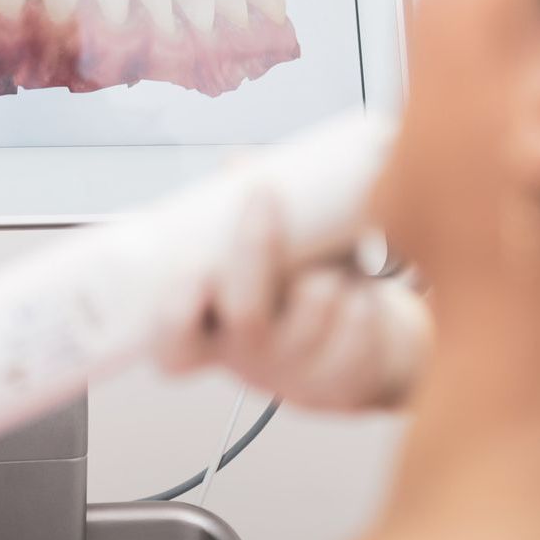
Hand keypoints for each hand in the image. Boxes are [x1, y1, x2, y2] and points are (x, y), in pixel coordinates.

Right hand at [153, 190, 427, 413]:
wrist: (360, 354)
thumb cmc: (294, 300)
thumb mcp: (259, 264)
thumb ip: (241, 216)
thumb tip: (235, 163)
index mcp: (212, 335)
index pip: (175, 344)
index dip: (177, 312)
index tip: (194, 266)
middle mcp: (250, 360)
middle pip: (246, 316)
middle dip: (255, 248)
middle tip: (263, 194)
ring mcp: (298, 373)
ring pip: (312, 306)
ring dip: (326, 268)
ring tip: (336, 256)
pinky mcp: (347, 377)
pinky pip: (359, 319)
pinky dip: (364, 290)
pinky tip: (364, 286)